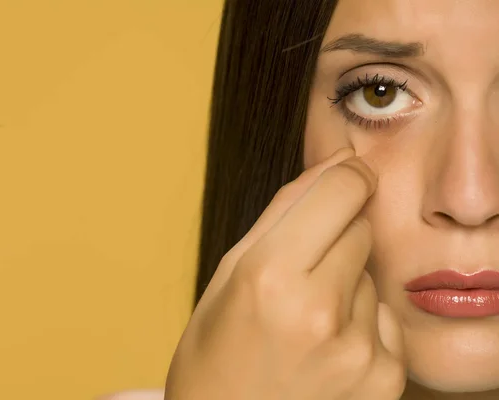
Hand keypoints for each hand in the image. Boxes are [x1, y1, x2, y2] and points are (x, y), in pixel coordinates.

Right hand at [164, 148, 406, 399]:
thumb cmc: (216, 352)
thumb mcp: (231, 271)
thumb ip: (287, 208)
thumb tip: (339, 159)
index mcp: (268, 276)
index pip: (343, 188)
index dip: (346, 176)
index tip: (343, 181)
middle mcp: (318, 311)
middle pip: (361, 227)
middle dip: (335, 235)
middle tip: (299, 273)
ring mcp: (356, 350)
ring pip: (372, 273)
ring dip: (346, 282)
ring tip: (306, 320)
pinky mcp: (383, 378)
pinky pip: (385, 316)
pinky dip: (362, 321)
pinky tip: (326, 347)